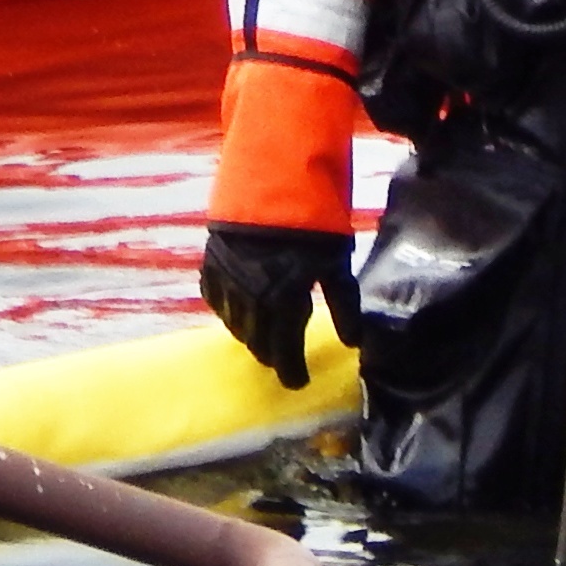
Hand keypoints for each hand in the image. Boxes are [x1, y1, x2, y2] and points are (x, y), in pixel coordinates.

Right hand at [200, 222, 362, 388]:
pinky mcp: (212, 264)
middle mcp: (250, 302)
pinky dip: (227, 311)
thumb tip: (353, 343)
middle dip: (273, 355)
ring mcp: (227, 284)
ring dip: (250, 336)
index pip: (285, 353)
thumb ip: (343, 305)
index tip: (299, 383)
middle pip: (258, 344)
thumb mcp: (336, 263)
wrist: (271, 182)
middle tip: (284, 359)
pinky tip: (236, 310)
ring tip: (263, 337)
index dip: (292, 372)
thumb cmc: (312, 223)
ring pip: (235, 326)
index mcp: (283, 306)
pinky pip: (214, 300)